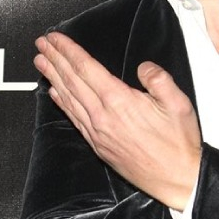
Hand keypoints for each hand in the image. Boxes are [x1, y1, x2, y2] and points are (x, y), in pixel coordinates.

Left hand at [34, 32, 201, 209]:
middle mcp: (103, 116)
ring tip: (41, 63)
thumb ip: (158, 79)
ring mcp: (98, 132)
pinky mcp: (98, 145)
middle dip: (54, 59)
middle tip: (41, 45)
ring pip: (68, 98)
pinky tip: (54, 94)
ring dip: (52, 78)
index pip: (85, 68)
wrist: (176, 179)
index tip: (56, 39)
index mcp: (119, 101)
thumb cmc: (177, 144)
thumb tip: (144, 67)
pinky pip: (74, 118)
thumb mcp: (178, 103)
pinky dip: (61, 103)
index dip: (68, 51)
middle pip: (71, 81)